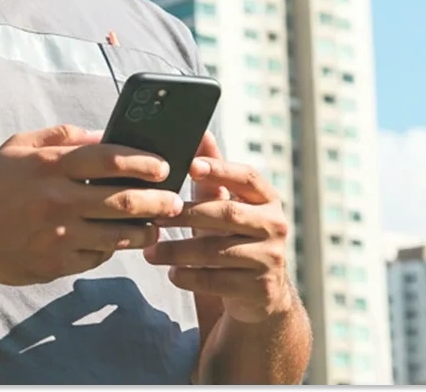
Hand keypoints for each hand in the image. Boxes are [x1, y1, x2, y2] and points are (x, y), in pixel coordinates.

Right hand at [0, 124, 184, 286]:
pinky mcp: (55, 264)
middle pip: (123, 200)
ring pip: (117, 235)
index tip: (164, 166)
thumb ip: (63, 136)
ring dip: (144, 231)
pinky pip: (97, 256)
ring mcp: (57, 235)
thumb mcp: (20, 146)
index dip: (144, 162)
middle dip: (158, 201)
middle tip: (175, 201)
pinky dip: (112, 248)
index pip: (110, 159)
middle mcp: (57, 200)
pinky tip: (118, 241)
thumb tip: (104, 134)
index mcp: (51, 165)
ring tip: (156, 226)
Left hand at [143, 139, 294, 323]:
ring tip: (151, 250)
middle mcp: (275, 225)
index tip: (191, 165)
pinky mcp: (260, 289)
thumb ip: (213, 174)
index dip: (220, 169)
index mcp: (267, 199)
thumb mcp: (226, 204)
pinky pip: (218, 281)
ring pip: (218, 250)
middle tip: (155, 214)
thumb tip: (200, 131)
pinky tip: (172, 274)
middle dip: (188, 213)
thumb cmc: (235, 237)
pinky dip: (191, 277)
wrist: (260, 293)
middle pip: (227, 214)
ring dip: (180, 250)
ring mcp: (270, 258)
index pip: (247, 177)